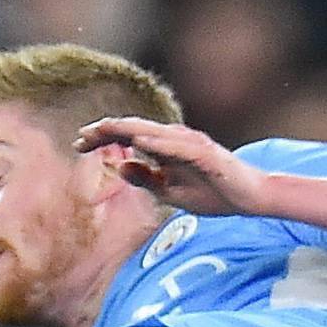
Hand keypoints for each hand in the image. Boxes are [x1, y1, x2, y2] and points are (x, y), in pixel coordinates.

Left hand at [74, 117, 270, 216]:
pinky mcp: (206, 153)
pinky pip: (178, 146)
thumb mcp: (170, 192)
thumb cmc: (212, 193)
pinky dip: (158, 142)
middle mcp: (175, 140)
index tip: (77, 144)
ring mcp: (191, 144)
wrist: (249, 199)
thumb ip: (147, 179)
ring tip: (103, 130)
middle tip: (80, 137)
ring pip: (153, 131)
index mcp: (165, 148)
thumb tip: (120, 166)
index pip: (128, 137)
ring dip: (126, 130)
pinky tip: (139, 141)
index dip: (102, 138)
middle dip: (106, 131)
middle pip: (134, 128)